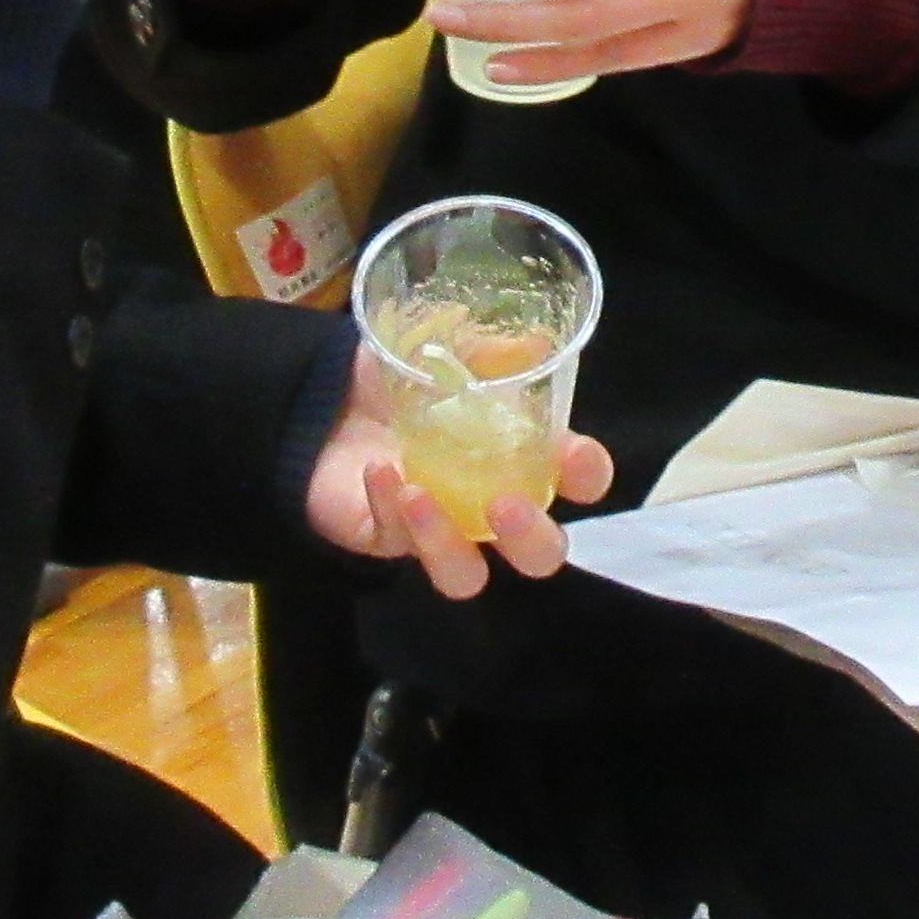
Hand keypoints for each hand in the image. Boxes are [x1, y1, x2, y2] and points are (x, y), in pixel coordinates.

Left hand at [304, 352, 612, 596]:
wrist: (330, 391)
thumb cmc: (404, 374)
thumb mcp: (449, 345)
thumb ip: (492, 349)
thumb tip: (537, 342)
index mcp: (524, 458)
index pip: (579, 482)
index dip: (588, 475)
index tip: (573, 455)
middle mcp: (489, 506)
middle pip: (538, 555)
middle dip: (531, 538)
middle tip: (505, 506)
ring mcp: (440, 530)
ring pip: (465, 576)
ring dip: (446, 543)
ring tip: (418, 493)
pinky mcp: (386, 538)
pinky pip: (394, 542)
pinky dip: (387, 507)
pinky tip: (377, 470)